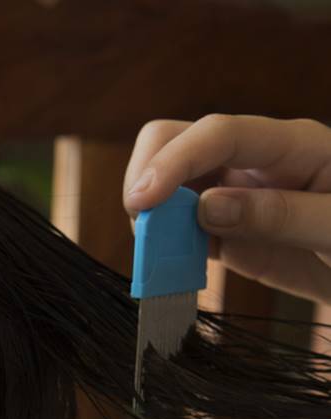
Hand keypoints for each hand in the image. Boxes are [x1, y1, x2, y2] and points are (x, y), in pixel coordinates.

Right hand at [123, 114, 330, 305]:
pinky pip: (176, 228)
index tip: (141, 203)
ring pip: (166, 186)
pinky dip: (162, 248)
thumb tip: (206, 207)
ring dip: (151, 220)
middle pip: (174, 140)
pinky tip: (171, 271)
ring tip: (162, 261)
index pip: (218, 134)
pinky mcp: (222, 229)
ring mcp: (233, 193)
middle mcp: (253, 160)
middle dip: (147, 180)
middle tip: (148, 232)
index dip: (173, 162)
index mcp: (291, 145)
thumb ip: (279, 215)